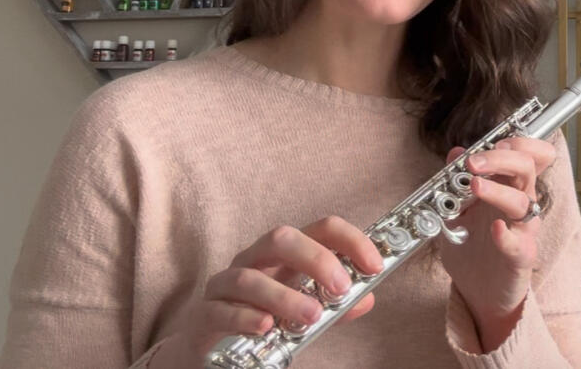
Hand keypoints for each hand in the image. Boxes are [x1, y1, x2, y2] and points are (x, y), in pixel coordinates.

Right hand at [152, 216, 382, 367]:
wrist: (215, 351)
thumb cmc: (265, 321)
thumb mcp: (305, 311)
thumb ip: (334, 307)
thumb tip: (367, 299)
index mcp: (285, 255)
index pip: (319, 229)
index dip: (350, 240)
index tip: (374, 265)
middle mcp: (254, 261)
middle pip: (281, 238)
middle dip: (315, 258)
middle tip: (340, 288)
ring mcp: (226, 286)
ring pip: (249, 277)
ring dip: (283, 295)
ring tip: (311, 316)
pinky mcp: (206, 315)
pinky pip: (222, 310)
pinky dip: (246, 317)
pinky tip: (267, 328)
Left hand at [439, 136, 556, 349]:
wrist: (479, 291)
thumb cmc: (474, 247)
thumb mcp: (458, 210)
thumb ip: (457, 182)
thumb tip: (455, 152)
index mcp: (510, 187)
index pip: (530, 155)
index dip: (519, 142)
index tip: (494, 141)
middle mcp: (521, 203)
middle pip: (527, 168)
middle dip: (501, 159)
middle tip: (473, 162)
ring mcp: (523, 230)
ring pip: (523, 202)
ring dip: (498, 191)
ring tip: (475, 187)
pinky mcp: (521, 257)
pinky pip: (519, 244)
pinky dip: (507, 236)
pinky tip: (495, 230)